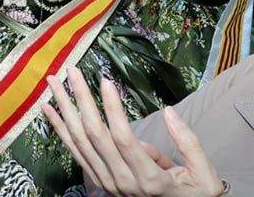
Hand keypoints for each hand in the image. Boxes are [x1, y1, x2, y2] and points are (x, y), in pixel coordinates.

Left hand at [42, 68, 225, 196]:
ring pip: (80, 141)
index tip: (105, 80)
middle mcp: (123, 181)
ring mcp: (108, 182)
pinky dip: (60, 129)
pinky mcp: (100, 180)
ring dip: (64, 109)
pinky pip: (75, 151)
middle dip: (81, 100)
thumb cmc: (194, 194)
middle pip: (95, 135)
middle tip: (71, 70)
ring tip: (53, 82)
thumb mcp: (204, 175)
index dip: (113, 109)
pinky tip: (49, 110)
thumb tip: (170, 112)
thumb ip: (188, 143)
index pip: (123, 138)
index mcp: (149, 179)